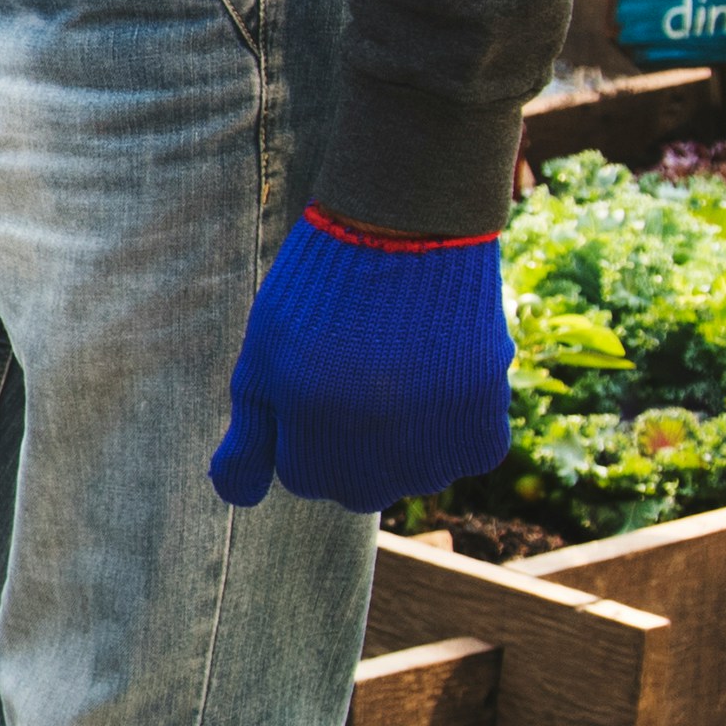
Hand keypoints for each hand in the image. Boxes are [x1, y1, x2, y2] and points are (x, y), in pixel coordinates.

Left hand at [208, 209, 508, 510]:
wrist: (405, 226)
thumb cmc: (319, 294)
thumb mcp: (263, 359)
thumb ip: (250, 437)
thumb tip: (239, 499)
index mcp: (309, 420)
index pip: (304, 480)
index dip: (304, 436)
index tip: (315, 390)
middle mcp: (371, 434)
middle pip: (359, 490)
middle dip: (351, 452)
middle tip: (361, 385)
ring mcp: (432, 424)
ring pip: (419, 478)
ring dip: (410, 445)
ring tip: (402, 379)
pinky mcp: (486, 406)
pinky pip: (473, 455)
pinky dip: (460, 432)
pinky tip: (443, 387)